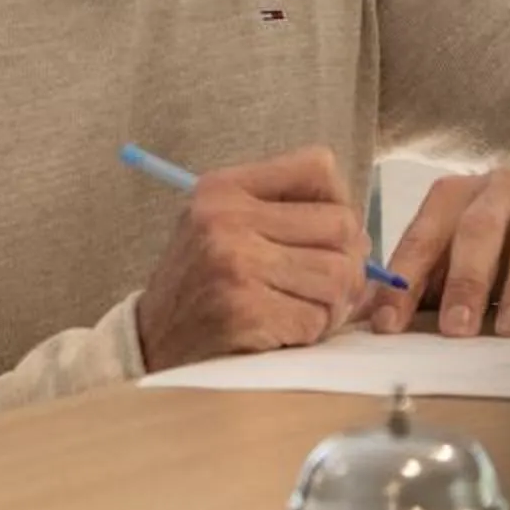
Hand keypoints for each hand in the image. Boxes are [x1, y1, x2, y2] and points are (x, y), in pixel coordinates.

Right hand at [134, 146, 371, 370]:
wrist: (149, 342)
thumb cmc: (199, 283)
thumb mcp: (221, 224)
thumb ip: (280, 211)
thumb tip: (360, 232)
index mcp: (224, 187)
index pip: (318, 168)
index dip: (340, 202)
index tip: (329, 235)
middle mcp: (228, 218)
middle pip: (341, 226)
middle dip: (350, 263)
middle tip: (331, 286)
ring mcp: (236, 264)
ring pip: (338, 276)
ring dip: (333, 305)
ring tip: (306, 310)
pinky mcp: (244, 311)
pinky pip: (316, 319)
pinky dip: (311, 332)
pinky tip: (285, 332)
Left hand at [371, 170, 509, 337]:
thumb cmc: (497, 233)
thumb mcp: (453, 246)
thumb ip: (417, 279)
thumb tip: (363, 318)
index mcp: (456, 195)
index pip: (424, 236)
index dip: (405, 281)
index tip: (389, 325)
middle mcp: (502, 188)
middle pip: (479, 231)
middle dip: (465, 281)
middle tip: (455, 328)